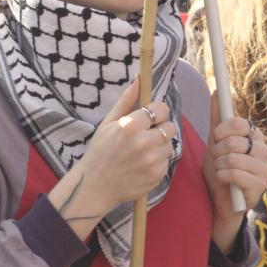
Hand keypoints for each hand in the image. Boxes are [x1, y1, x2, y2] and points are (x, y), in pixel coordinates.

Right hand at [54, 78, 176, 231]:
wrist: (95, 186)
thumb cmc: (100, 151)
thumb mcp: (108, 123)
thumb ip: (126, 101)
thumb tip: (138, 79)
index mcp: (132, 126)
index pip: (162, 109)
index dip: (157, 112)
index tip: (150, 117)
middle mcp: (145, 143)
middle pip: (171, 127)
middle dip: (161, 128)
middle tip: (146, 135)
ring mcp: (152, 161)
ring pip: (169, 145)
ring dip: (159, 146)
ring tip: (142, 151)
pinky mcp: (156, 176)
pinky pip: (166, 162)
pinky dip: (157, 161)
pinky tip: (142, 164)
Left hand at [204, 93, 266, 252]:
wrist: (220, 202)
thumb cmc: (220, 169)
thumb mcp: (216, 142)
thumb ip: (217, 118)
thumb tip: (217, 91)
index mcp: (256, 136)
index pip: (241, 123)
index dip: (224, 129)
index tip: (215, 136)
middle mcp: (264, 150)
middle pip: (235, 141)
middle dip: (218, 151)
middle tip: (217, 159)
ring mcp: (264, 169)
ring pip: (234, 158)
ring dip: (219, 165)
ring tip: (219, 170)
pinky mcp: (259, 187)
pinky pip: (235, 174)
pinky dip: (222, 176)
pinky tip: (222, 180)